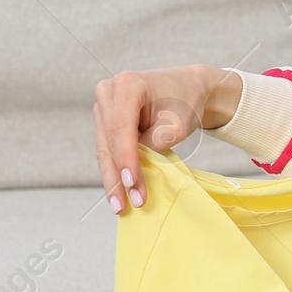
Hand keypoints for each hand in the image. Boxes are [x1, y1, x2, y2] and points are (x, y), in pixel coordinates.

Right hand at [93, 65, 241, 213]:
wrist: (188, 87)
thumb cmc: (185, 103)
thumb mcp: (175, 126)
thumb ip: (152, 145)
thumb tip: (132, 172)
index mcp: (127, 85)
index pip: (123, 130)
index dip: (127, 160)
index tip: (132, 186)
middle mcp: (108, 92)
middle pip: (110, 141)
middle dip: (118, 176)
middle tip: (125, 206)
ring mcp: (104, 105)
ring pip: (105, 148)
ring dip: (112, 178)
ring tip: (120, 206)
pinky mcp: (105, 118)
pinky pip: (108, 148)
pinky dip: (115, 169)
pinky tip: (119, 192)